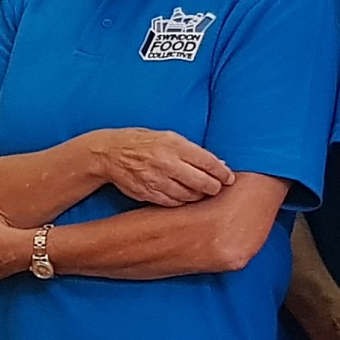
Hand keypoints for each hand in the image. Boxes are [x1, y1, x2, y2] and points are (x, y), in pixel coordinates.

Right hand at [92, 128, 230, 206]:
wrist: (109, 153)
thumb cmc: (141, 142)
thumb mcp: (167, 137)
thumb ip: (192, 151)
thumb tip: (218, 163)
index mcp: (174, 144)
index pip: (208, 162)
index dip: (223, 173)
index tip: (229, 178)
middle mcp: (167, 163)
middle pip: (202, 182)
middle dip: (214, 188)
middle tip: (218, 188)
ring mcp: (157, 180)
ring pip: (189, 195)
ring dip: (199, 196)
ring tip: (202, 192)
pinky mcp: (149, 194)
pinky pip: (174, 203)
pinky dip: (183, 201)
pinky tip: (185, 197)